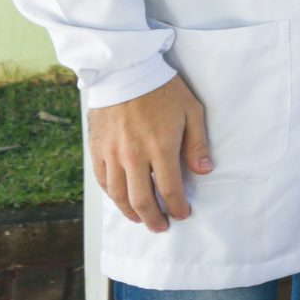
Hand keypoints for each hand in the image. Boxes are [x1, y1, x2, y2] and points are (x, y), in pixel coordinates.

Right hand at [89, 76, 212, 232]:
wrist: (125, 72)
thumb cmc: (163, 90)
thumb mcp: (192, 111)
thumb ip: (197, 144)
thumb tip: (204, 172)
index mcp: (160, 147)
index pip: (170, 189)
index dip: (177, 207)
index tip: (183, 215)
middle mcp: (133, 156)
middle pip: (141, 200)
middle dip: (154, 218)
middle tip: (162, 227)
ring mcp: (111, 154)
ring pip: (118, 195)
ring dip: (131, 212)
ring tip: (142, 219)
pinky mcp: (96, 149)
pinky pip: (102, 181)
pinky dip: (112, 196)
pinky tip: (121, 200)